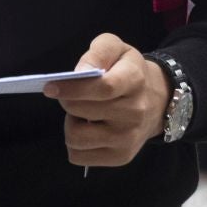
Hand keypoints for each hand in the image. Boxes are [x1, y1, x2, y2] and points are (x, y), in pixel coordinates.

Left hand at [43, 34, 170, 168]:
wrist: (156, 101)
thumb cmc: (127, 70)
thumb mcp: (116, 48)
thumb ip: (98, 53)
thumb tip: (80, 73)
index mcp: (134, 80)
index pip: (103, 87)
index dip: (72, 88)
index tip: (50, 87)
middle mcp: (135, 112)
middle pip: (83, 111)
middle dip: (67, 101)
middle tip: (71, 96)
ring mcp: (128, 138)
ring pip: (76, 138)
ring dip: (71, 123)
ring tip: (81, 114)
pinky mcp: (121, 157)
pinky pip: (79, 156)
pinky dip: (75, 143)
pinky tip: (87, 130)